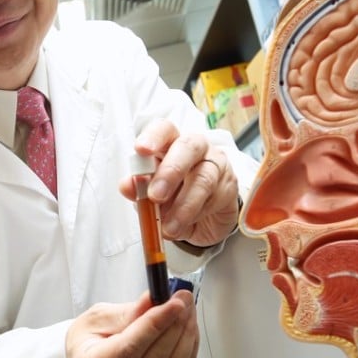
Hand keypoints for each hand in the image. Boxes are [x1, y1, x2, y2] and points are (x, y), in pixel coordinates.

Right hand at [66, 290, 197, 357]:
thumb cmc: (88, 338)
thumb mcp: (99, 316)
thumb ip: (130, 311)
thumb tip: (155, 299)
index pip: (130, 348)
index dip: (156, 324)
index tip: (174, 303)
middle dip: (175, 326)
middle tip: (184, 300)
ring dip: (186, 336)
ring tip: (188, 311)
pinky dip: (188, 349)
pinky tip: (187, 329)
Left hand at [119, 118, 239, 246]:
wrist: (204, 220)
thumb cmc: (174, 197)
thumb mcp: (151, 196)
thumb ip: (139, 189)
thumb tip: (127, 186)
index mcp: (171, 143)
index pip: (164, 129)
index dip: (153, 136)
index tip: (141, 149)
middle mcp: (196, 148)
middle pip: (188, 146)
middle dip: (170, 171)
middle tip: (155, 196)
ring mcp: (216, 165)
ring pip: (203, 178)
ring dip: (183, 205)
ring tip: (168, 227)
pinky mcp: (229, 186)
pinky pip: (214, 199)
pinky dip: (196, 215)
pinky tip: (185, 225)